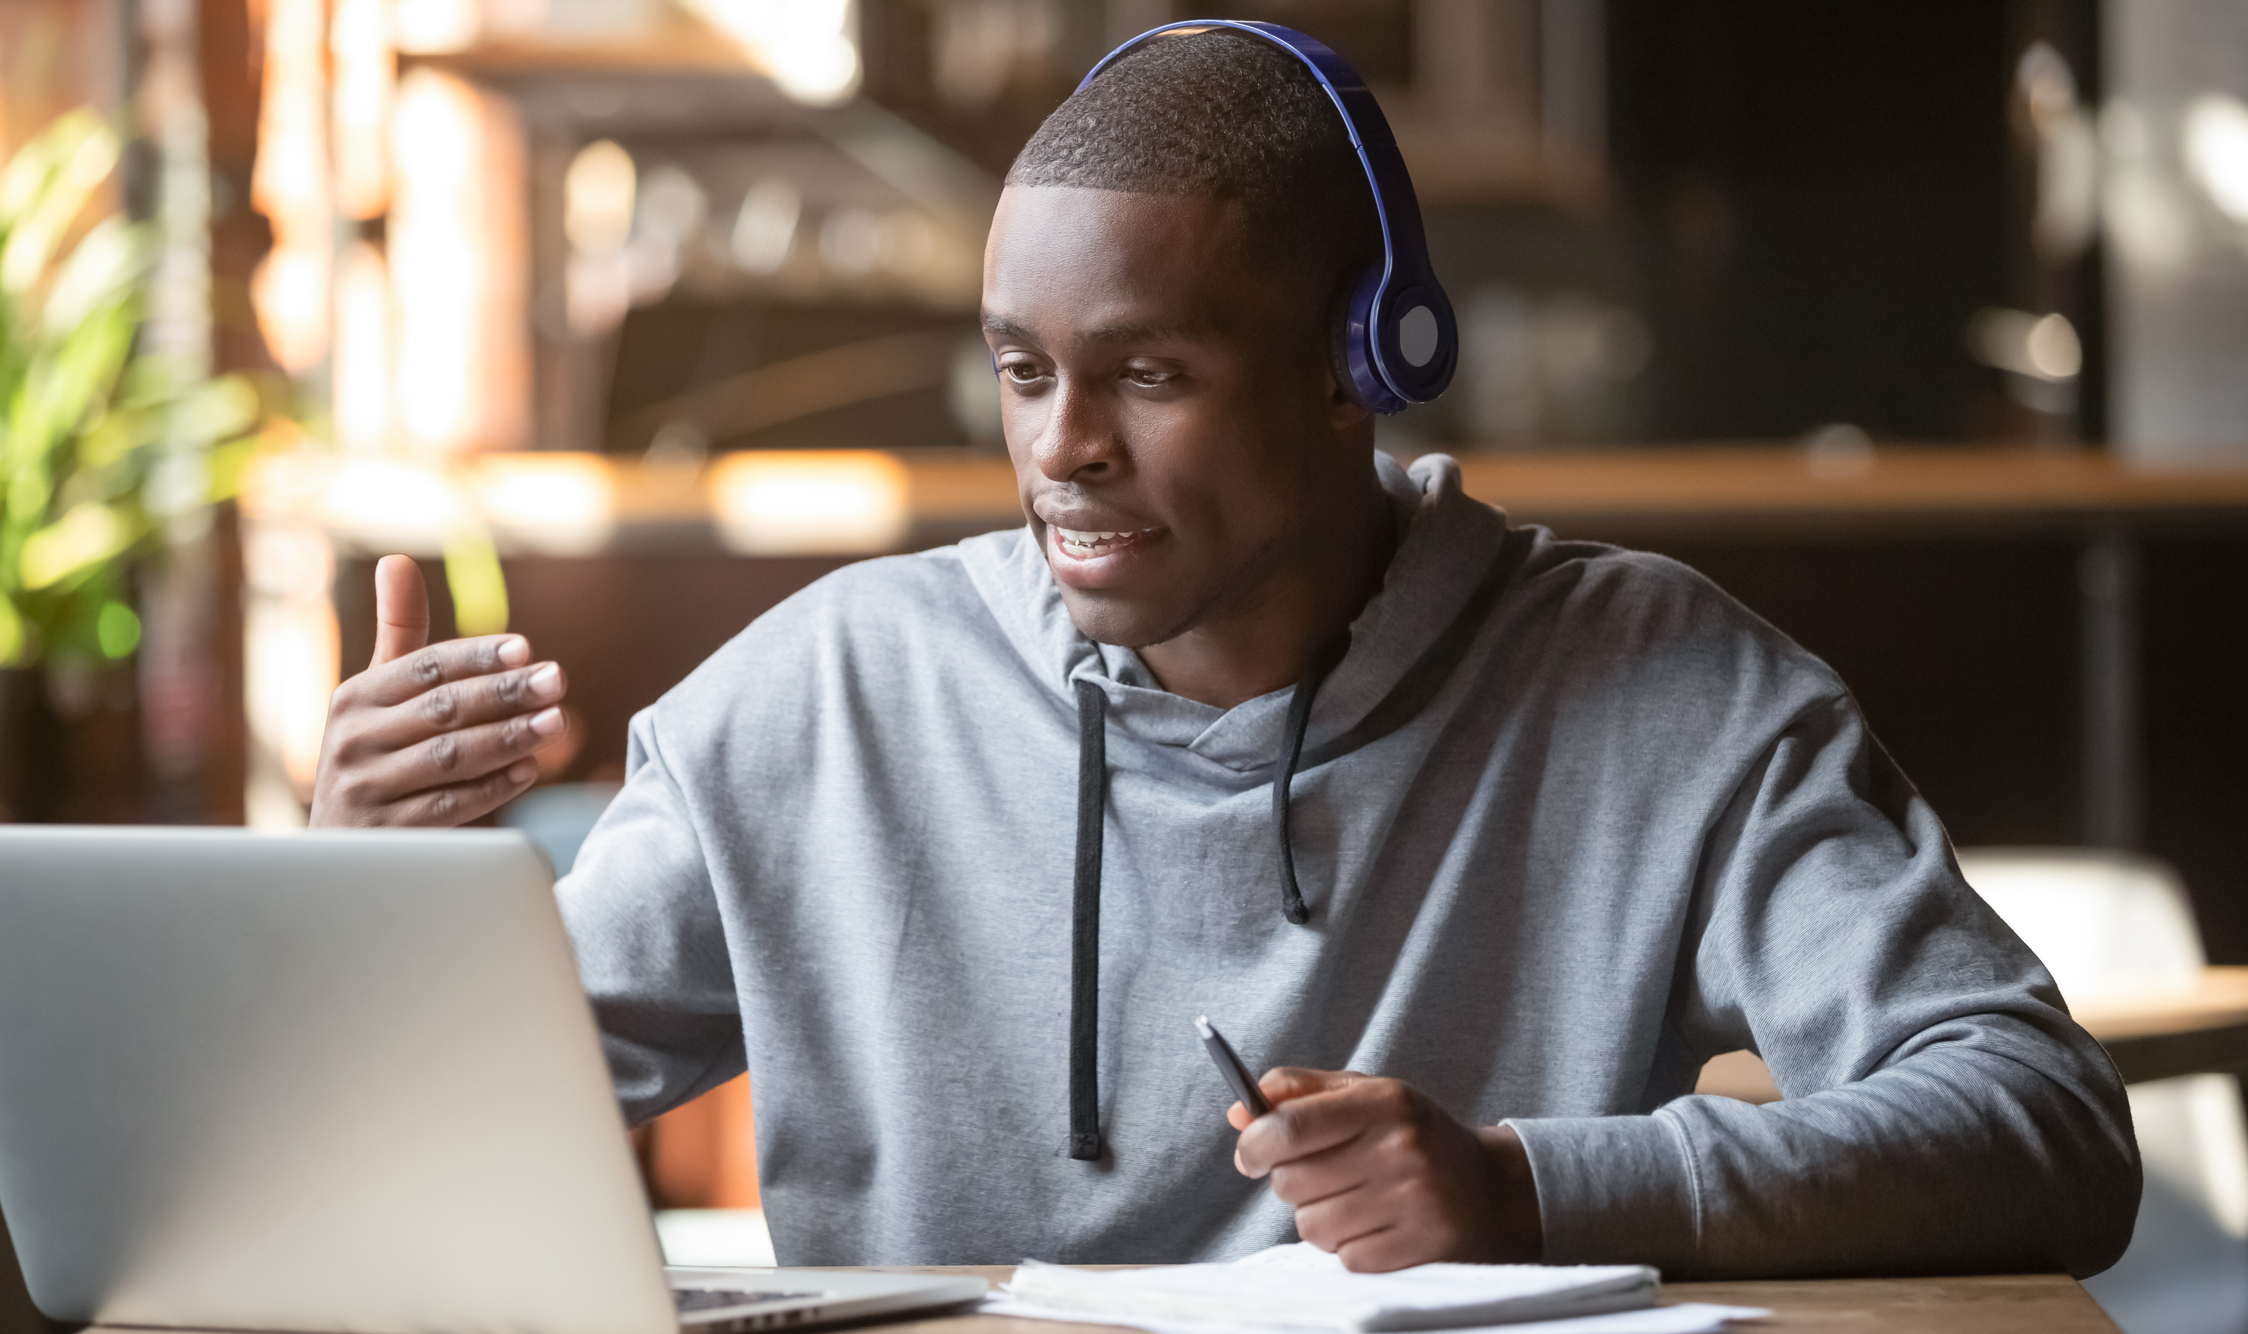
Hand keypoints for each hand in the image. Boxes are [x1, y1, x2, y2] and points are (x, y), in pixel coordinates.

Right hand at [309, 555, 570, 826]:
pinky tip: (528, 770)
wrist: (336, 848)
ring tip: (557, 721)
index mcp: (356, 698)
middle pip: (443, 709)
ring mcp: (366, 788)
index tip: (527, 649)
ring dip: (509, 737)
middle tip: (558, 679)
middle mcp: (354, 739)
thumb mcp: (376, 696)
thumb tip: (398, 560)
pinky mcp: (385, 833)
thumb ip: (398, 634)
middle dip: (506, 693)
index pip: (425, 668)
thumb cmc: (372, 756)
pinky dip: (491, 787)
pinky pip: (447, 806)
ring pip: (449, 757)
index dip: (477, 656)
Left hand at [1229, 1068, 1541, 1270]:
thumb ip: (1299, 1094)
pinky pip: (1345, 1259)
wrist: (1494, 1191)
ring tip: (1357, 1201)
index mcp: (1385, 1102)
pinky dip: (1350, 1247)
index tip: (1250, 1155)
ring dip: (1321, 1218)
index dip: (1254, 1145)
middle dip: (1294, 1183)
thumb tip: (1238, 1113)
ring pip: (1312, 1226)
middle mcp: (1402, 1148)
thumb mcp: (1366, 1096)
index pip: (1289, 1127)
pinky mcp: (1423, 1247)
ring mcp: (1416, 1201)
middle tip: (1327, 1175)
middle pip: (1292, 1182)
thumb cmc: (1414, 1137)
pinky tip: (1379, 1226)